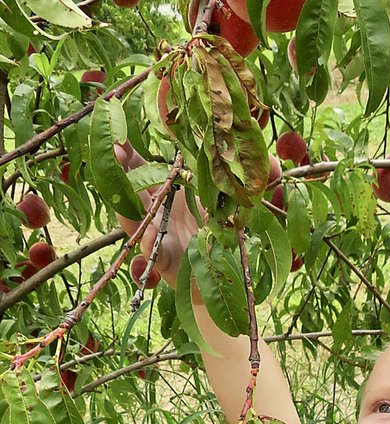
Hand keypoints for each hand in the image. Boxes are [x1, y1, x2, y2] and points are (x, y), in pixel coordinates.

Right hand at [113, 142, 201, 289]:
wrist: (221, 267)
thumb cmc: (214, 226)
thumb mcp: (211, 191)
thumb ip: (203, 165)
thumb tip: (209, 137)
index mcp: (163, 194)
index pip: (140, 170)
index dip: (128, 154)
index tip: (119, 135)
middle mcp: (154, 214)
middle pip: (130, 191)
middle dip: (119, 171)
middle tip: (114, 149)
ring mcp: (156, 237)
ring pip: (132, 222)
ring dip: (125, 206)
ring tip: (122, 184)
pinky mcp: (165, 262)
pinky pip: (151, 252)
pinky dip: (147, 243)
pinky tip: (148, 232)